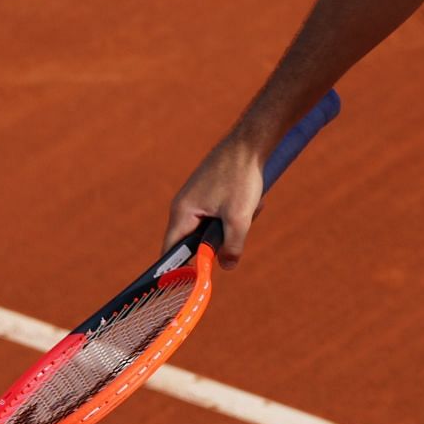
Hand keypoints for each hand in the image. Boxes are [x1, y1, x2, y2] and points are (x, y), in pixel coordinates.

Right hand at [161, 135, 266, 268]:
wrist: (250, 143)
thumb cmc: (241, 177)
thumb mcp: (240, 217)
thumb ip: (232, 246)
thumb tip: (226, 267)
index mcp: (182, 212)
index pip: (171, 250)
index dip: (179, 268)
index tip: (192, 280)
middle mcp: (184, 206)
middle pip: (196, 240)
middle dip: (220, 240)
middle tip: (239, 226)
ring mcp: (197, 198)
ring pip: (214, 226)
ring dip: (234, 223)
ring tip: (249, 205)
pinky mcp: (210, 192)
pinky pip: (222, 213)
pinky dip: (238, 211)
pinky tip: (252, 198)